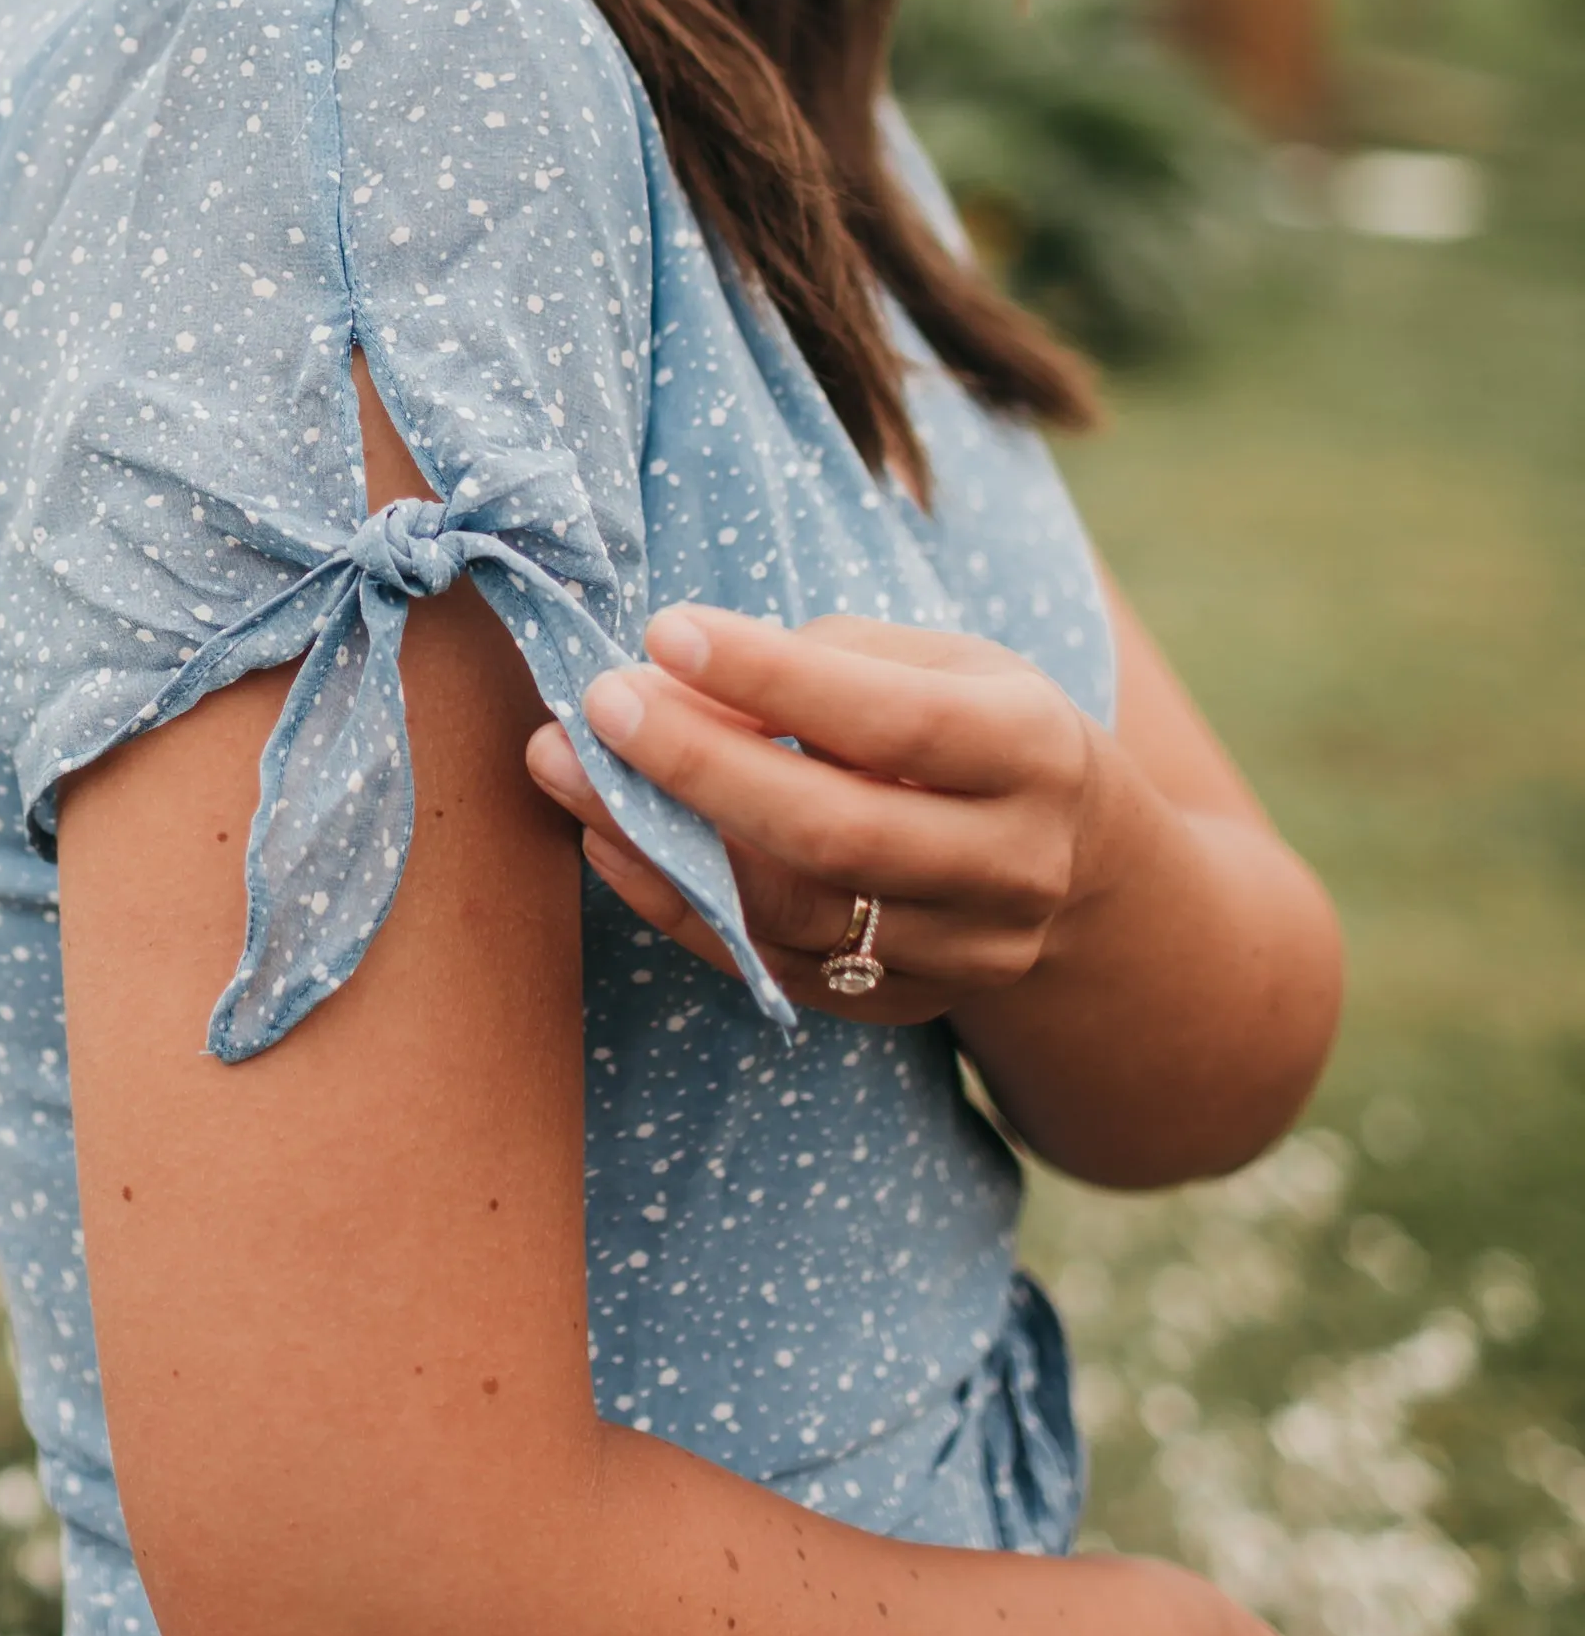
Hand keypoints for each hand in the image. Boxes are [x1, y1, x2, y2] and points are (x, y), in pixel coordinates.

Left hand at [524, 602, 1120, 1023]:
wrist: (1070, 861)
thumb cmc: (972, 724)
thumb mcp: (939, 663)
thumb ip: (824, 664)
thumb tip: (675, 675)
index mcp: (1032, 751)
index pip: (897, 721)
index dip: (775, 678)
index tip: (665, 629)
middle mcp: (1011, 866)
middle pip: (838, 833)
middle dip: (700, 766)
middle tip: (598, 703)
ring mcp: (961, 953)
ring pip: (791, 914)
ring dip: (659, 839)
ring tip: (564, 767)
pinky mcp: (900, 1005)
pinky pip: (768, 968)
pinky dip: (676, 904)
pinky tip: (607, 840)